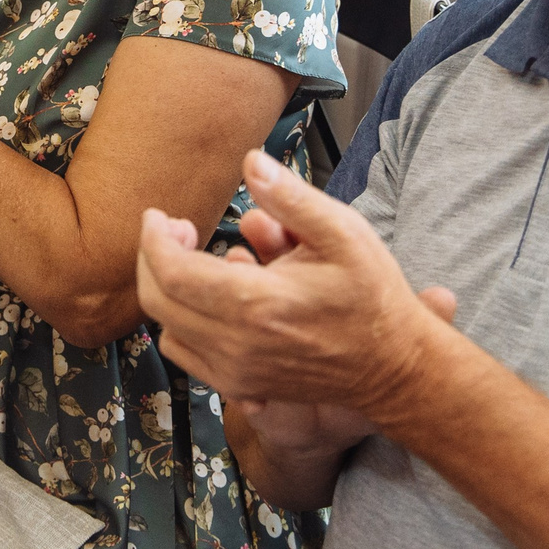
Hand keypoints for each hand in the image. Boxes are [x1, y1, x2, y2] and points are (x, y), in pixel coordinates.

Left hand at [137, 150, 456, 421]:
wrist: (394, 366)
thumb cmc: (372, 298)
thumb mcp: (343, 232)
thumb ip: (291, 197)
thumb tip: (252, 162)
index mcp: (256, 304)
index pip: (170, 271)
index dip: (154, 237)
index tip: (160, 215)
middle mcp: (237, 344)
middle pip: (157, 301)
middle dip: (154, 258)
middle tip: (176, 231)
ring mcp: (237, 372)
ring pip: (167, 330)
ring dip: (168, 291)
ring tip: (195, 261)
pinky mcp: (241, 386)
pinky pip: (187, 355)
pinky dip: (182, 323)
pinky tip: (211, 298)